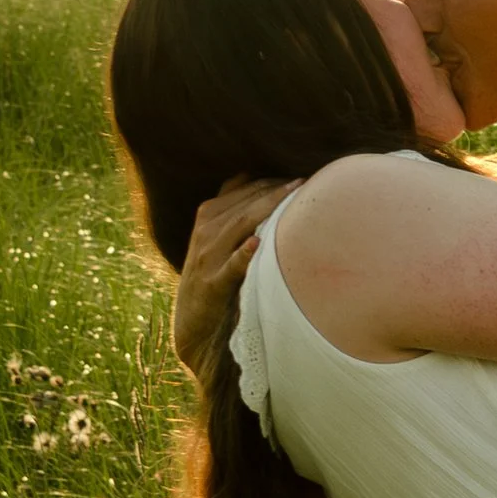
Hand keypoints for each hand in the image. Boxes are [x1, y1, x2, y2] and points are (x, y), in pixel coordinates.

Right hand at [171, 176, 294, 379]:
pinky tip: (257, 243)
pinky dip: (242, 254)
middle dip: (274, 190)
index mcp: (208, 215)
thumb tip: (259, 178)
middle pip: (245, 203)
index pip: (243, 188)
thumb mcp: (218, 237)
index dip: (272, 180)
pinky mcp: (212, 284)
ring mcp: (207, 257)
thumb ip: (234, 209)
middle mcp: (206, 231)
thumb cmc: (214, 273)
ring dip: (266, 210)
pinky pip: (230, 266)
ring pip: (239, 225)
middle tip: (305, 182)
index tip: (299, 177)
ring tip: (292, 198)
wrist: (191, 321)